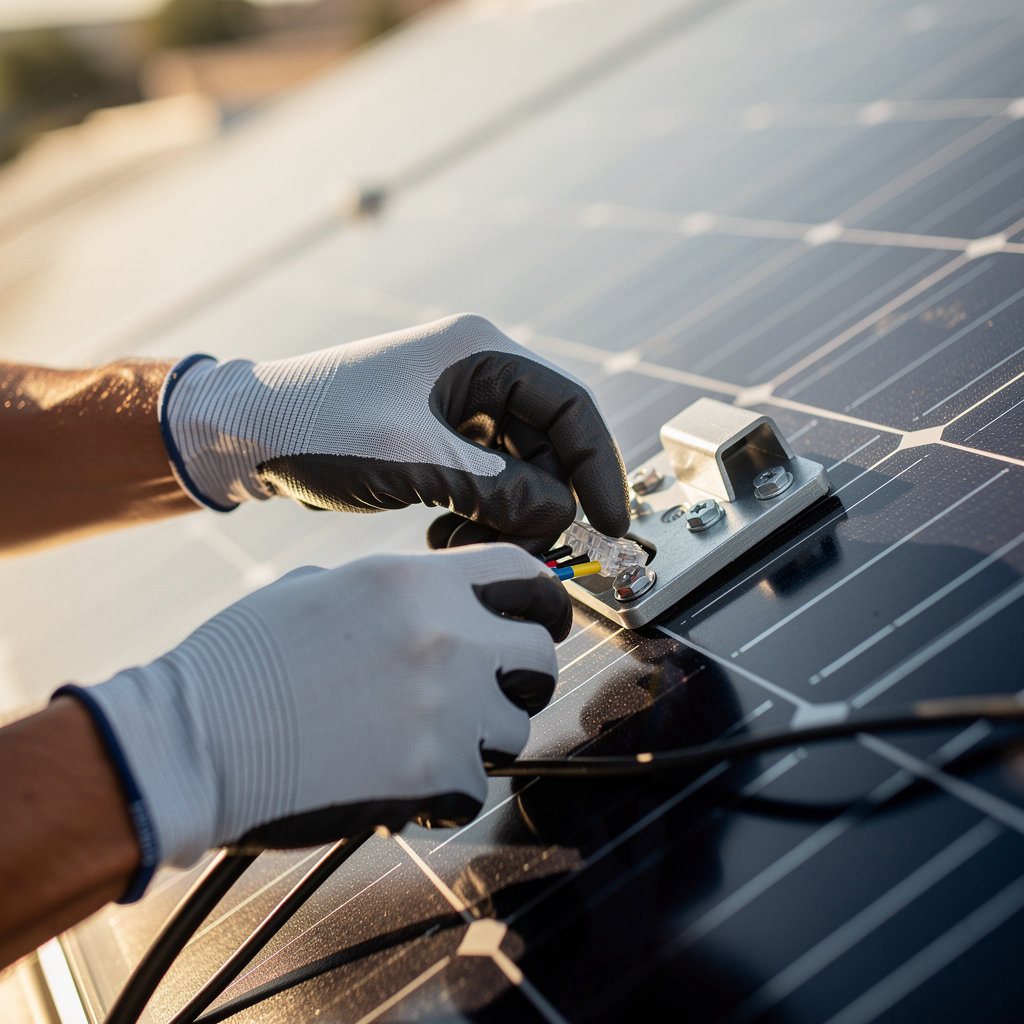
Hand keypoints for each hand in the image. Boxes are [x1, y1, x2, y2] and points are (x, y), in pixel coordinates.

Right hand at [57, 545, 568, 893]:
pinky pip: (474, 785)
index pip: (523, 573)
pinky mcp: (432, 775)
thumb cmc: (243, 661)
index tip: (540, 620)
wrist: (195, 742)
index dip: (541, 598)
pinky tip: (398, 780)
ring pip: (514, 726)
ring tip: (423, 739)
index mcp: (415, 581)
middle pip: (541, 654)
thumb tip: (429, 605)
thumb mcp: (318, 589)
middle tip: (493, 689)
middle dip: (522, 674)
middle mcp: (446, 637)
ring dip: (481, 736)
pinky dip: (446, 789)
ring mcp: (446, 707)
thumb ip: (391, 593)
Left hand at [160, 314, 628, 549]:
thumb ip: (497, 490)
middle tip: (533, 550)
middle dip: (545, 501)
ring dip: (507, 515)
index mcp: (479, 352)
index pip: (571, 406)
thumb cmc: (316, 430)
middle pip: (550, 443)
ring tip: (465, 545)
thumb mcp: (412, 459)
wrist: (244, 434)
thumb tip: (562, 518)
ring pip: (519, 470)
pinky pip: (486, 482)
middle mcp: (475, 373)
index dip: (600, 466)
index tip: (611, 523)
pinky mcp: (437, 438)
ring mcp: (456, 407)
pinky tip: (442, 535)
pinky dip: (478, 515)